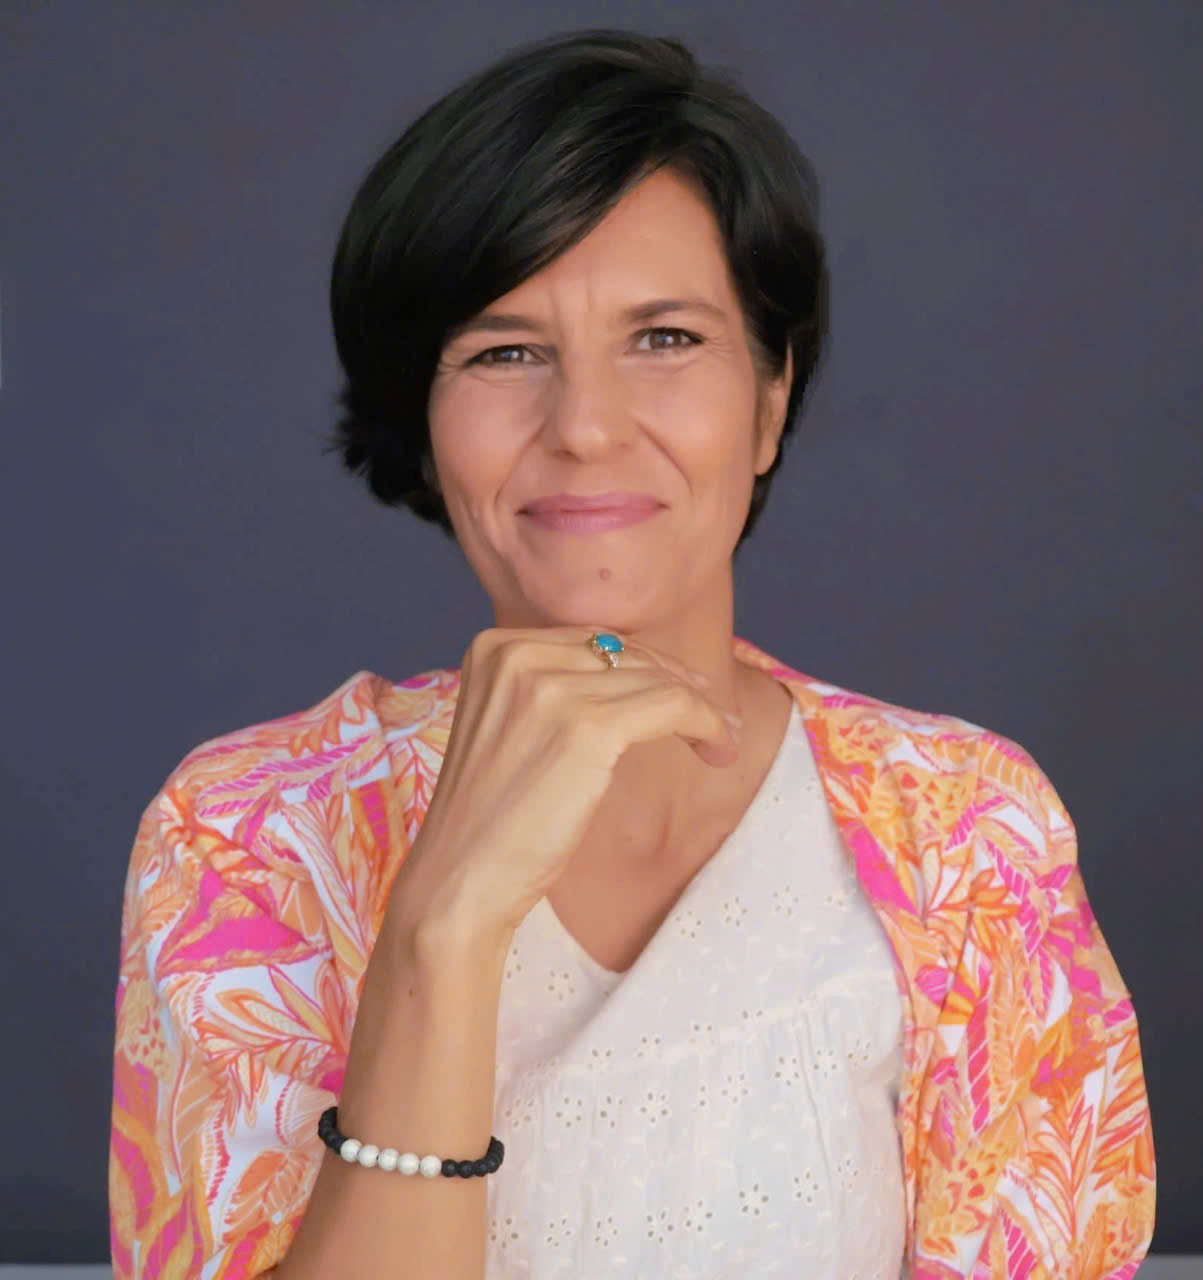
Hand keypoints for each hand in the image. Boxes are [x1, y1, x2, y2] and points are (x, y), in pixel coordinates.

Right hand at [388, 626, 741, 946]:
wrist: (460, 880)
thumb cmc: (492, 819)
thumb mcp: (512, 727)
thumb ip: (555, 689)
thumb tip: (642, 671)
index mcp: (494, 647)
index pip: (592, 641)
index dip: (647, 666)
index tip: (686, 691)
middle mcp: (516, 654)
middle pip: (626, 655)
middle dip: (678, 683)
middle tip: (718, 716)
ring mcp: (548, 688)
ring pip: (657, 679)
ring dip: (702, 709)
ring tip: (723, 741)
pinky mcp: (585, 727)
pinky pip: (672, 706)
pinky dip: (706, 723)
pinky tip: (718, 750)